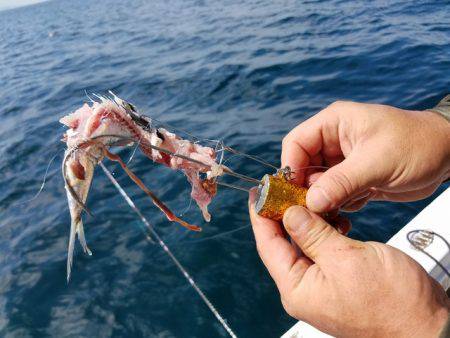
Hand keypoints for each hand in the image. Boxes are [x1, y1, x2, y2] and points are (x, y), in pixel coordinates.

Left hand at [248, 194, 448, 336]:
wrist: (427, 324)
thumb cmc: (392, 301)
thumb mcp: (347, 259)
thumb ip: (313, 235)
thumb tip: (289, 212)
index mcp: (297, 289)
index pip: (268, 245)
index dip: (260, 216)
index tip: (259, 191)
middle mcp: (303, 289)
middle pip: (282, 244)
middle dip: (283, 214)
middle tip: (284, 187)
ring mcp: (320, 286)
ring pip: (303, 245)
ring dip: (306, 221)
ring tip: (311, 198)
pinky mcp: (337, 280)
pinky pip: (321, 251)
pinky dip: (323, 232)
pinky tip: (333, 218)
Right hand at [282, 101, 449, 212]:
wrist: (448, 155)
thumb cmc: (417, 145)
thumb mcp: (378, 162)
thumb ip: (342, 182)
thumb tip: (310, 202)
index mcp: (334, 123)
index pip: (296, 143)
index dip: (290, 167)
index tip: (293, 193)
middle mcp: (333, 141)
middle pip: (303, 166)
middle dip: (307, 188)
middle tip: (314, 209)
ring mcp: (343, 161)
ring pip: (317, 184)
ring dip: (323, 200)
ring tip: (339, 209)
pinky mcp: (353, 178)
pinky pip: (333, 194)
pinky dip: (338, 204)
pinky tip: (355, 205)